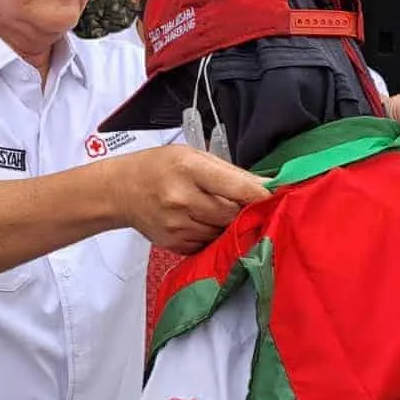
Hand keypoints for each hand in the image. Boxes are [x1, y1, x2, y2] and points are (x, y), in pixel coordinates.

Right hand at [115, 145, 270, 254]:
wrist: (119, 192)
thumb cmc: (158, 167)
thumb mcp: (191, 155)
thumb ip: (229, 172)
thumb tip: (265, 187)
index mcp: (189, 169)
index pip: (238, 187)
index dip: (262, 196)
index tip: (279, 198)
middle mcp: (183, 199)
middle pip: (234, 214)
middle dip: (247, 212)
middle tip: (254, 207)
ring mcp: (178, 226)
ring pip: (223, 232)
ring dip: (231, 225)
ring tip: (222, 212)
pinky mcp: (176, 244)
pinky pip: (209, 243)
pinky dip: (214, 236)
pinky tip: (205, 223)